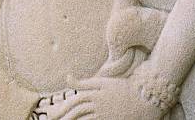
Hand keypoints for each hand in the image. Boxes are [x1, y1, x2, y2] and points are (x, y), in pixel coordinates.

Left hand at [42, 76, 164, 119]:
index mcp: (93, 95)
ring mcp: (103, 117)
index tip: (50, 113)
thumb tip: (67, 77)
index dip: (61, 108)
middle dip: (62, 117)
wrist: (144, 99)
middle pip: (75, 114)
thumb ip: (83, 82)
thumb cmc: (121, 88)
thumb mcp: (101, 82)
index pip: (73, 102)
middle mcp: (97, 107)